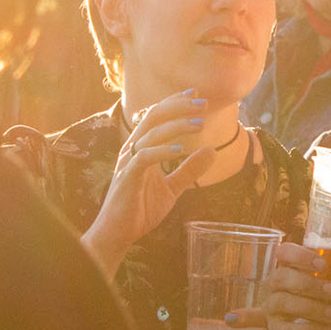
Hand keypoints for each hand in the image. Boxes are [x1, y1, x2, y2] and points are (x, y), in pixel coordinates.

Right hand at [82, 92, 214, 266]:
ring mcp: (128, 162)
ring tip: (199, 124)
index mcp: (141, 148)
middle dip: (178, 107)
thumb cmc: (139, 209)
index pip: (157, 116)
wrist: (117, 234)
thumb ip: (189, 170)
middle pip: (154, 117)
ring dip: (177, 126)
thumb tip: (212, 151)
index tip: (196, 94)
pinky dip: (163, 151)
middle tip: (202, 103)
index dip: (175, 102)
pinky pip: (144, 157)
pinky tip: (181, 150)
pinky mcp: (127, 177)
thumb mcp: (172, 188)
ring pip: (151, 134)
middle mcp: (133, 149)